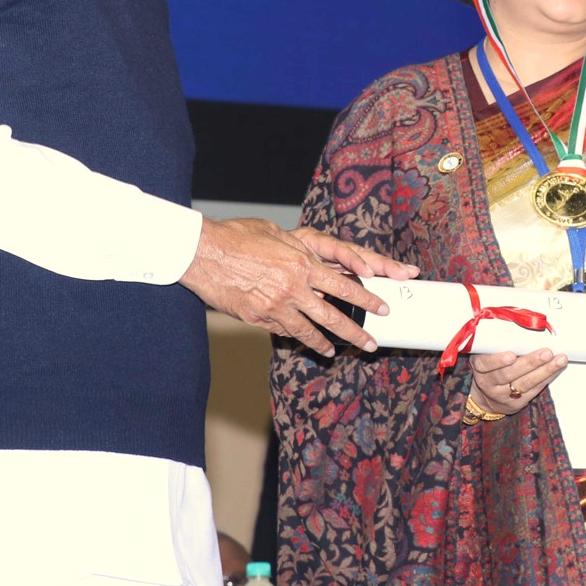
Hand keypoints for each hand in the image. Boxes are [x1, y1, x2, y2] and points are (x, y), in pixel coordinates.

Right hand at [177, 217, 418, 356]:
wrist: (203, 253)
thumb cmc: (238, 236)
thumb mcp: (276, 234)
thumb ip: (298, 250)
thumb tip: (312, 259)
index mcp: (302, 264)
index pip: (344, 287)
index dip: (367, 300)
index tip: (382, 310)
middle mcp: (293, 288)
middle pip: (332, 316)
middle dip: (356, 332)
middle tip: (370, 343)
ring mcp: (275, 306)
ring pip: (308, 331)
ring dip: (325, 343)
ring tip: (337, 351)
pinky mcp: (257, 318)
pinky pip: (282, 330)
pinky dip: (296, 336)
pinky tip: (303, 341)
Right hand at [467, 348, 568, 415]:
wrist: (486, 395)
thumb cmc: (490, 366)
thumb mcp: (485, 353)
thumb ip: (497, 342)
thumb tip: (522, 323)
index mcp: (479, 366)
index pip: (485, 364)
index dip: (498, 360)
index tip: (511, 355)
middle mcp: (489, 382)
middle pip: (509, 374)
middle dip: (530, 363)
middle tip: (547, 353)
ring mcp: (503, 395)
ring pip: (525, 383)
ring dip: (545, 370)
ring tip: (559, 360)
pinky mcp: (516, 403)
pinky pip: (534, 390)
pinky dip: (547, 377)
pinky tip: (557, 368)